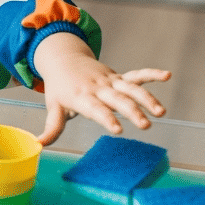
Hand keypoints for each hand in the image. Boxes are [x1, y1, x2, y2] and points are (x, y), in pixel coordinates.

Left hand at [33, 32, 170, 145]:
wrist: (63, 59)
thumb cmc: (59, 88)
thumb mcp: (53, 107)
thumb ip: (52, 127)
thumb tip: (38, 144)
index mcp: (82, 97)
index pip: (96, 109)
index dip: (106, 118)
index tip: (118, 130)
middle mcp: (98, 88)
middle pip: (117, 100)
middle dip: (132, 111)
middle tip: (145, 125)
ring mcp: (110, 81)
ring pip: (131, 89)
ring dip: (147, 98)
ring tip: (161, 112)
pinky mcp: (118, 77)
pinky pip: (136, 75)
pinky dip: (151, 74)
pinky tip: (167, 75)